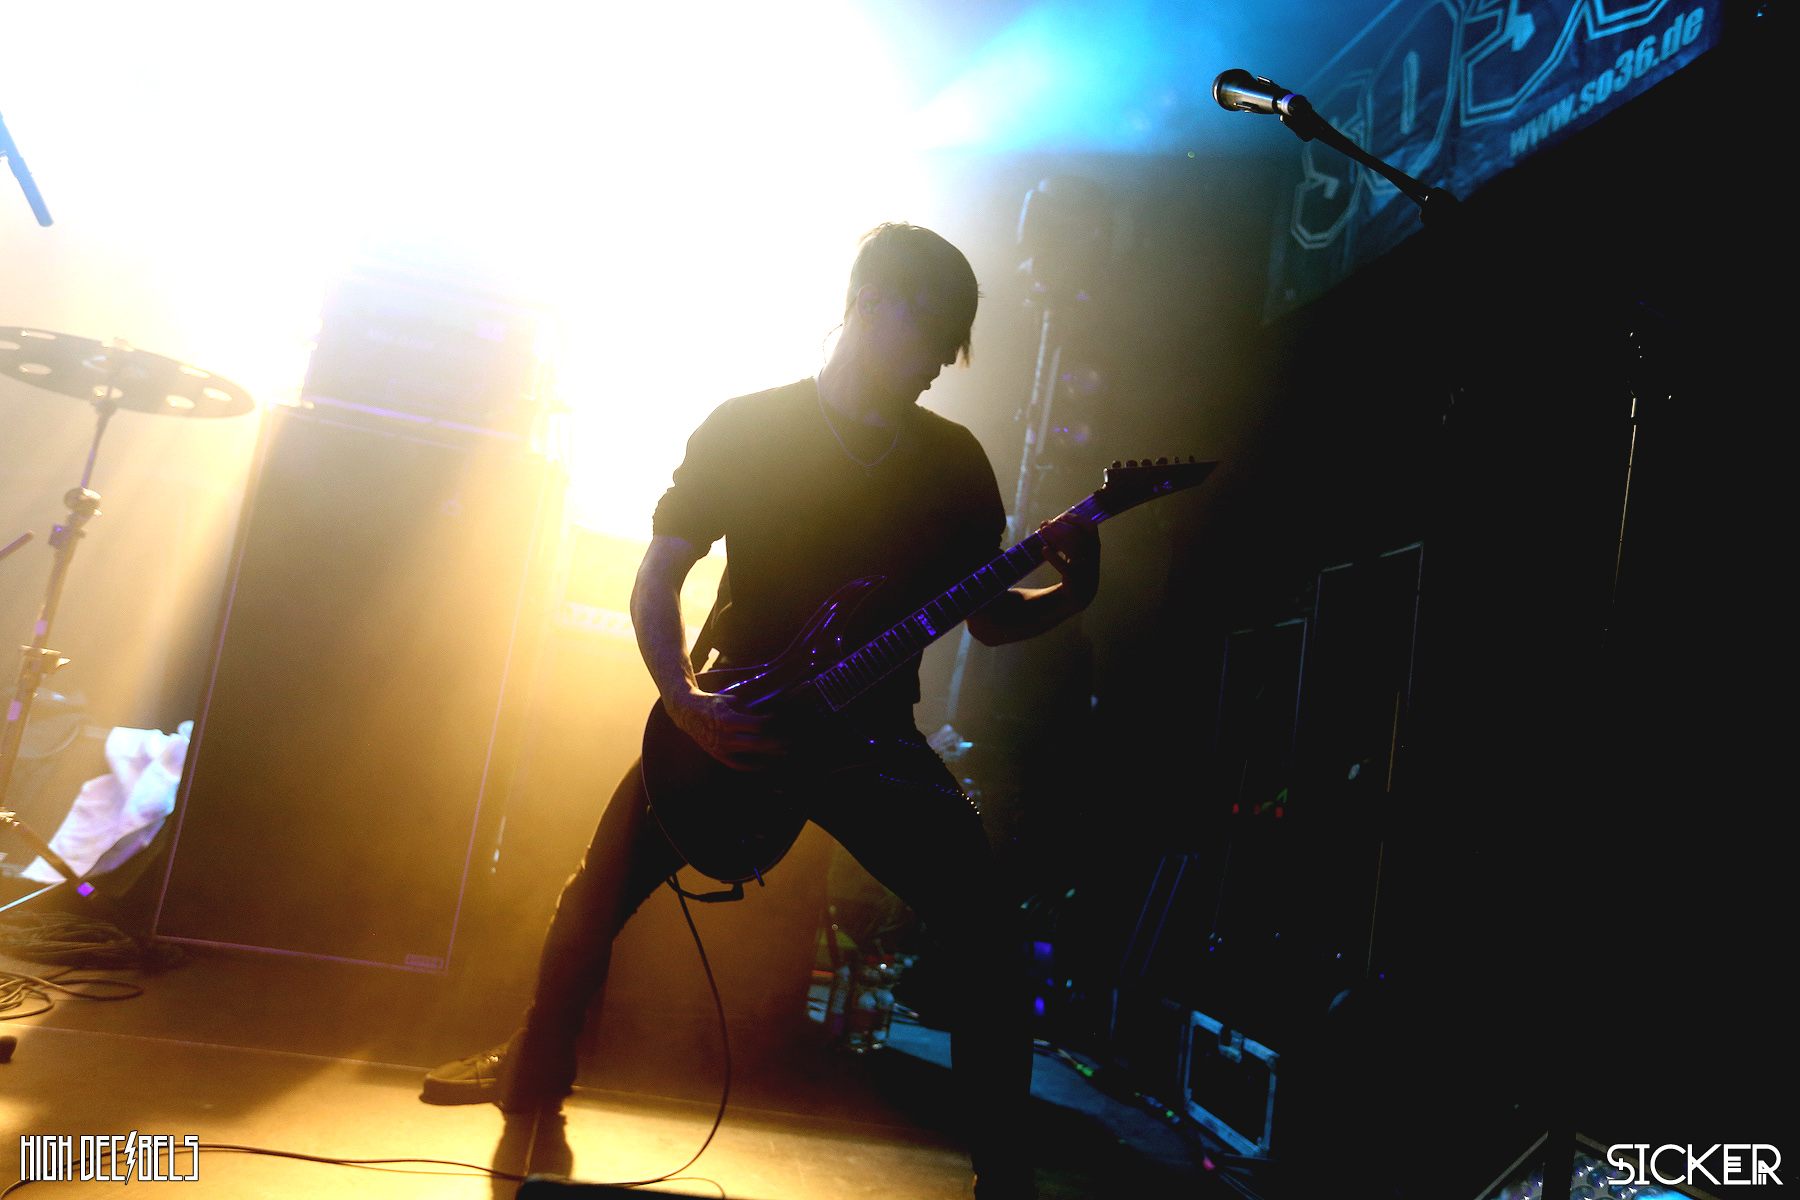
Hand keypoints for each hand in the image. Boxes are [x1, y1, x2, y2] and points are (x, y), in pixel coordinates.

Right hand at [665, 688, 785, 770]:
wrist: (687, 712)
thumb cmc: (711, 703)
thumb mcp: (730, 700)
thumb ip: (747, 711)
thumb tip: (765, 719)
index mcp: (729, 719)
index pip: (758, 725)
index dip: (771, 722)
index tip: (778, 719)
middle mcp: (726, 736)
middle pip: (758, 743)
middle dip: (777, 742)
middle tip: (790, 740)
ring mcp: (722, 747)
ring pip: (751, 753)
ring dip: (769, 753)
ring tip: (784, 751)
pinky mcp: (718, 754)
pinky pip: (737, 764)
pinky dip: (752, 766)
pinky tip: (764, 764)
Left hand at [1037, 510, 1100, 599]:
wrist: (1081, 592)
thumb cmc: (1076, 564)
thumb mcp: (1078, 548)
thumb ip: (1067, 535)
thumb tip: (1046, 523)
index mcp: (1094, 545)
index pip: (1090, 526)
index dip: (1075, 519)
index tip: (1061, 517)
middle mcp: (1092, 555)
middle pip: (1077, 536)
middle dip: (1059, 527)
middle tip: (1045, 525)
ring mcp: (1084, 568)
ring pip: (1072, 549)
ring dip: (1056, 538)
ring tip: (1043, 532)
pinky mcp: (1074, 579)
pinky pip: (1065, 567)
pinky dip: (1053, 557)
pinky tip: (1044, 550)